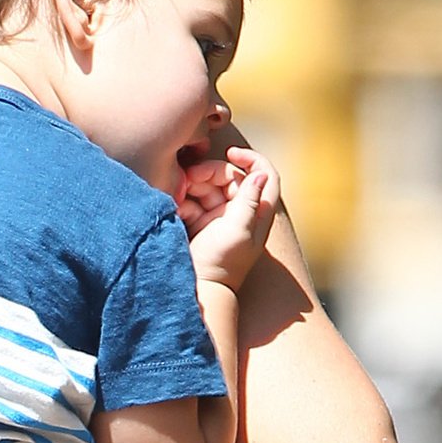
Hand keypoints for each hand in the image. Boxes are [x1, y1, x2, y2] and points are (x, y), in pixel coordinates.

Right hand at [182, 147, 280, 291]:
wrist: (197, 290)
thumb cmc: (221, 263)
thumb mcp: (239, 231)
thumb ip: (250, 201)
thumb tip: (260, 174)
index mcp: (257, 213)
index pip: (265, 175)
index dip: (251, 158)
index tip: (230, 153)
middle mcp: (240, 212)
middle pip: (230, 176)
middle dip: (210, 173)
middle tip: (190, 179)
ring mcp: (219, 217)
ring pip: (208, 186)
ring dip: (192, 186)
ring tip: (179, 196)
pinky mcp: (200, 223)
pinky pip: (193, 200)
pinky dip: (184, 200)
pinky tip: (176, 208)